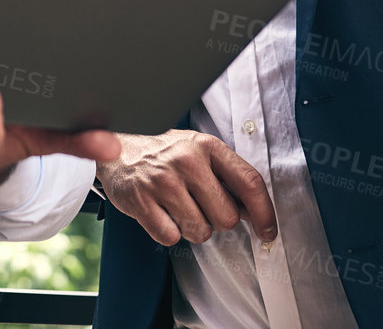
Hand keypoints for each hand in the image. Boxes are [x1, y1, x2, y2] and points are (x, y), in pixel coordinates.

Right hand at [96, 130, 276, 246]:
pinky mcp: (140, 201)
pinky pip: (170, 237)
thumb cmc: (162, 151)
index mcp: (207, 146)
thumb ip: (225, 174)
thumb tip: (254, 210)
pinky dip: (168, 231)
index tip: (268, 231)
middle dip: (217, 220)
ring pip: (199, 231)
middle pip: (226, 217)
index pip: (249, 182)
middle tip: (201, 206)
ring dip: (192, 227)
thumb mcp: (197, 149)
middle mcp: (186, 161)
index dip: (264, 213)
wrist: (114, 144)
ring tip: (177, 206)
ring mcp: (162, 181)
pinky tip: (160, 212)